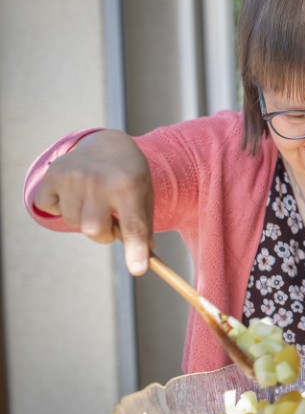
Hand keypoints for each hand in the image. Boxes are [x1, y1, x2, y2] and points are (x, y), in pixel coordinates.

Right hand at [32, 130, 154, 274]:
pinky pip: (50, 209)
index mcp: (129, 185)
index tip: (138, 270)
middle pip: (95, 230)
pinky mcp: (52, 176)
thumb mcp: (144, 195)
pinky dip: (59, 207)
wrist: (107, 142)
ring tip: (95, 201)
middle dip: (104, 234)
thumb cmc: (129, 175)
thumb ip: (143, 226)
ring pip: (73, 223)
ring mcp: (73, 176)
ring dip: (84, 220)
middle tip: (111, 221)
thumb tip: (143, 258)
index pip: (133, 225)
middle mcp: (99, 180)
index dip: (135, 250)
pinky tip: (74, 193)